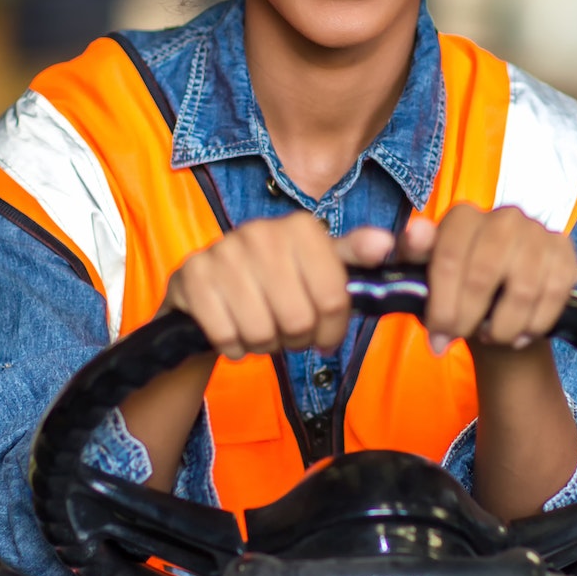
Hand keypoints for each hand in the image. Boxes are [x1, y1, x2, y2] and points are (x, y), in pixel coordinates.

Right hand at [161, 213, 393, 360]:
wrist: (207, 290)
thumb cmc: (273, 282)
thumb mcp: (319, 267)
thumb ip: (354, 257)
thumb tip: (385, 244)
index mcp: (301, 228)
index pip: (335, 300)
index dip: (331, 330)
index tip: (323, 334)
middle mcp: (261, 232)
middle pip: (299, 320)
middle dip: (295, 338)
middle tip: (286, 329)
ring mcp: (223, 252)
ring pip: (262, 332)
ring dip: (263, 344)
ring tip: (259, 328)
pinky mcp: (192, 277)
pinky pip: (226, 337)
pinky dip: (233, 347)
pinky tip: (232, 330)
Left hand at [397, 204, 576, 355]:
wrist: (500, 297)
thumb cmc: (456, 285)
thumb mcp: (424, 272)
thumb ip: (413, 253)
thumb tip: (417, 231)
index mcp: (464, 216)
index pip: (448, 258)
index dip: (441, 304)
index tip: (437, 335)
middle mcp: (504, 216)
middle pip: (483, 275)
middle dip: (468, 317)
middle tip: (461, 339)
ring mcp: (538, 232)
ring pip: (521, 290)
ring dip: (503, 326)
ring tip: (492, 337)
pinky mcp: (564, 252)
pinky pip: (553, 296)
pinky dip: (534, 324)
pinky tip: (520, 335)